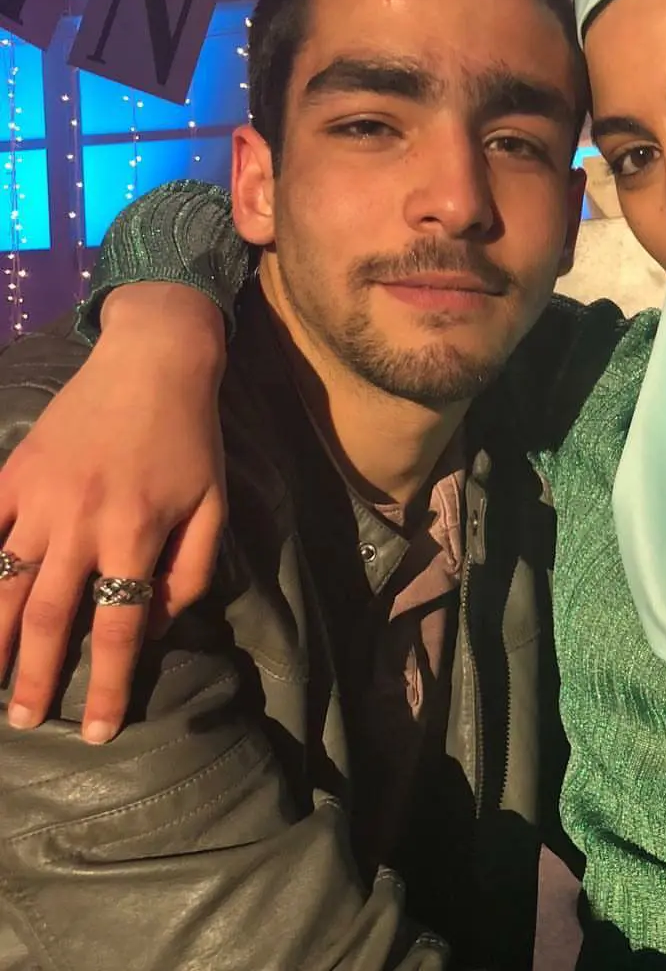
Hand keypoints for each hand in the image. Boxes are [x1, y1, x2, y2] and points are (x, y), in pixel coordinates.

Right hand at [0, 282, 226, 742]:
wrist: (154, 364)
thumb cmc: (190, 440)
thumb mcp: (213, 507)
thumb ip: (190, 573)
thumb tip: (153, 627)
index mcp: (138, 535)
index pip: (119, 628)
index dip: (108, 685)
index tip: (98, 731)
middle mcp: (83, 524)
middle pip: (48, 616)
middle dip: (34, 677)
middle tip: (25, 721)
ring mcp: (39, 498)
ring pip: (0, 582)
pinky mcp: (12, 472)